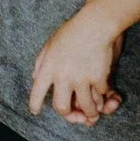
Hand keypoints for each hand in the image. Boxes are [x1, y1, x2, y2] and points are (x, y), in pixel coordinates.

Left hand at [28, 8, 124, 123]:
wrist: (95, 24)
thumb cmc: (72, 32)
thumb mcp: (50, 44)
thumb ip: (41, 61)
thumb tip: (35, 77)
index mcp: (48, 67)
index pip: (37, 91)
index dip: (35, 104)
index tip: (35, 111)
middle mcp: (62, 75)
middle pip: (61, 107)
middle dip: (70, 116)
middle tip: (76, 116)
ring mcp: (81, 78)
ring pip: (86, 107)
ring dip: (91, 112)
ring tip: (93, 113)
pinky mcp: (98, 78)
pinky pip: (101, 95)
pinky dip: (104, 95)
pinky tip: (104, 92)